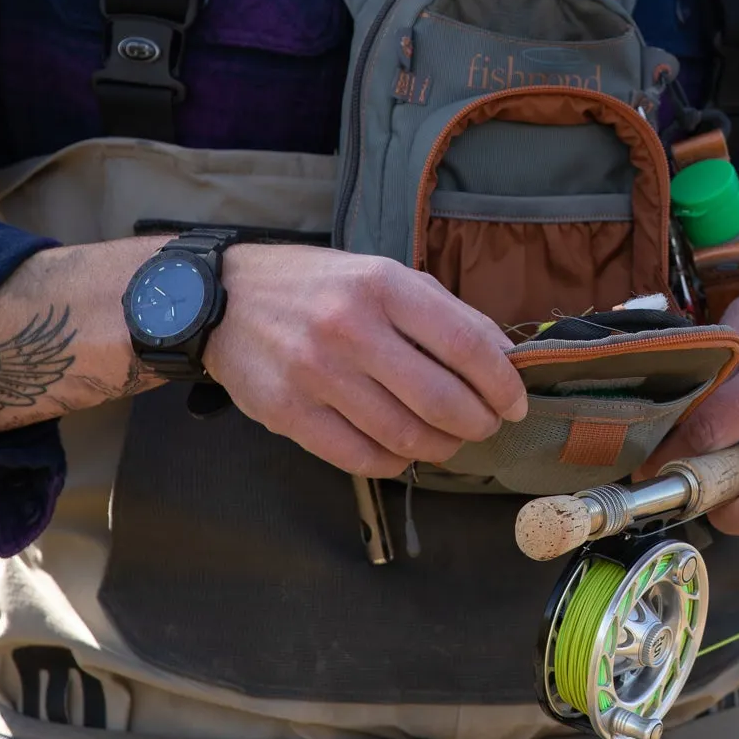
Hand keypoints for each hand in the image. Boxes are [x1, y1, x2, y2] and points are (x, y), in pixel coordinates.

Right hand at [202, 245, 528, 477]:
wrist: (223, 298)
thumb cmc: (318, 287)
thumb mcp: (383, 275)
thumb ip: (445, 312)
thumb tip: (505, 358)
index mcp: (382, 286)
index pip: (466, 344)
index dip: (502, 383)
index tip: (515, 403)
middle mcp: (350, 328)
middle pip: (442, 400)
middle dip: (478, 423)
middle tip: (485, 426)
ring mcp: (315, 375)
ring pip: (405, 436)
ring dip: (442, 447)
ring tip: (448, 440)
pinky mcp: (288, 414)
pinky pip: (362, 458)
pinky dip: (397, 462)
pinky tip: (404, 451)